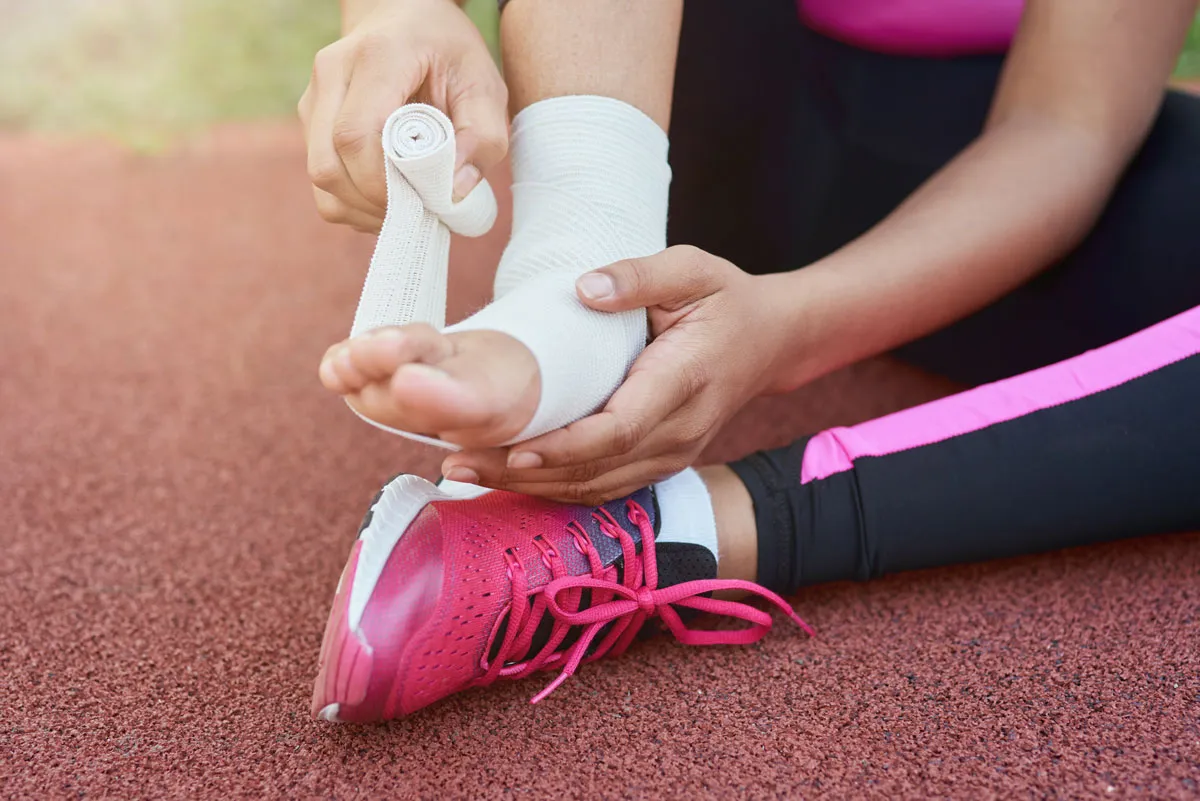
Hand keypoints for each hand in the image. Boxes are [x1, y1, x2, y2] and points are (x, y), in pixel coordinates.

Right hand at [297, 0, 507, 232]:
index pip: (356, 136)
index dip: (383, 185)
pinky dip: (353, 203)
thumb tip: (453, 193)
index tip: (424, 202)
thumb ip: (483, 137)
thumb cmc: (449, 52)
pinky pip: (322, 182)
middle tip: (420, 211)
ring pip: (320, 178)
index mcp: (376, 57)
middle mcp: (332, 75)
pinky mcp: (311, 121)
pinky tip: (388, 198)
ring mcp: (314, 99)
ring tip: (407, 206)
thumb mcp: (484, 84)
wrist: (405, 16)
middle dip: (374, 203)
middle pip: (328, 164)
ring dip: (362, 208)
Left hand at [442, 245, 799, 504]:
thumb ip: (640, 276)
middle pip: (598, 468)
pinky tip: (507, 477)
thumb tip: (583, 290)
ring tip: (467, 471)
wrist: (770, 343)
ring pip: (597, 487)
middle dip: (526, 471)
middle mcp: (680, 431)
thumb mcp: (693, 269)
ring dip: (531, 486)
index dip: (566, 445)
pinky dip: (554, 487)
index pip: (621, 427)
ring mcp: (672, 455)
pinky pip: (603, 487)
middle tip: (458, 460)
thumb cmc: (726, 301)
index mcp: (685, 379)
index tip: (514, 447)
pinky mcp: (659, 464)